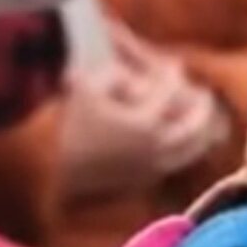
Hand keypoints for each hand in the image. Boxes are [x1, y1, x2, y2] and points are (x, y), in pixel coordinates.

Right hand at [57, 29, 220, 198]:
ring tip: (204, 120)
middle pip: (195, 127)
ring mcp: (149, 169)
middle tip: (203, 93)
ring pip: (190, 151)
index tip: (175, 64)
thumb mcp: (88, 86)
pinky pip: (172, 165)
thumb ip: (117, 75)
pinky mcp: (139, 182)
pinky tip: (180, 144)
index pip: (171, 93)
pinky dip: (184, 152)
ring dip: (200, 133)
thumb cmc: (62, 122)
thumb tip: (135, 78)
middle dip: (202, 107)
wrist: (42, 168)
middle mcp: (155, 149)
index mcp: (145, 123)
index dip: (173, 75)